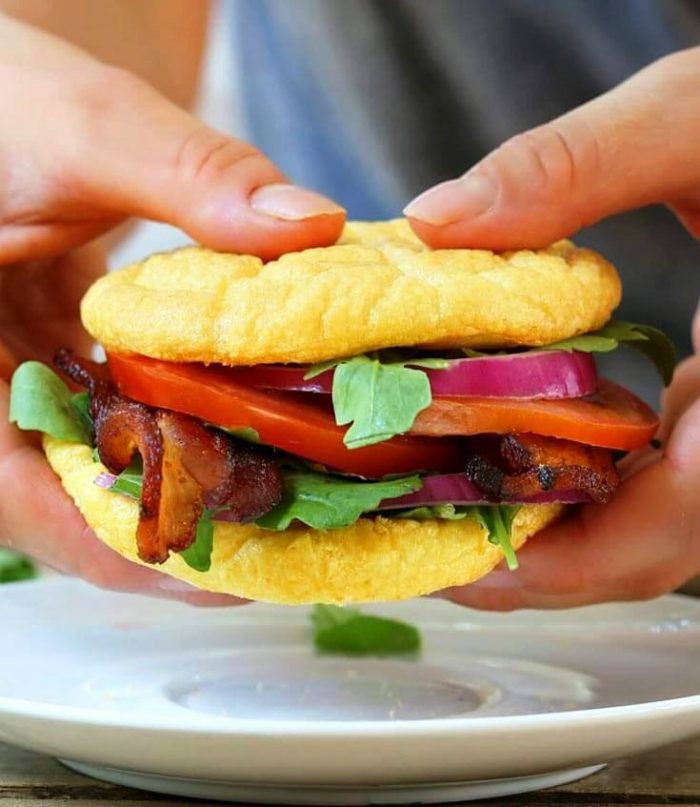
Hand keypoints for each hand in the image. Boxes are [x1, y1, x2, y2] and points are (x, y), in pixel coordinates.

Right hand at [0, 14, 344, 601]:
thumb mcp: (82, 128)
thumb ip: (189, 176)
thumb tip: (309, 227)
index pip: (31, 508)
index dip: (136, 553)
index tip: (242, 575)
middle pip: (83, 508)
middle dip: (190, 528)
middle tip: (298, 536)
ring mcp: (21, 388)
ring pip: (109, 472)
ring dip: (199, 485)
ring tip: (297, 493)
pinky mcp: (59, 367)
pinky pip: (123, 424)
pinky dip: (189, 431)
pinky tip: (258, 424)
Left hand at [405, 47, 699, 608]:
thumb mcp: (692, 120)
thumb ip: (575, 167)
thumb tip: (436, 222)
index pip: (688, 503)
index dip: (586, 550)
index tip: (476, 558)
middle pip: (652, 546)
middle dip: (537, 565)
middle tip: (424, 557)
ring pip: (646, 530)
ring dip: (546, 542)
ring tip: (442, 528)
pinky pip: (644, 487)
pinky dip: (570, 497)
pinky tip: (502, 473)